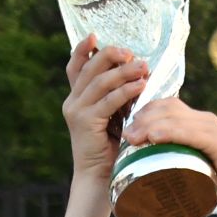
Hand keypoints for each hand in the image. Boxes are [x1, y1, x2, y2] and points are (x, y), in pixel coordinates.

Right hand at [63, 37, 149, 184]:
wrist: (100, 180)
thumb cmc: (113, 149)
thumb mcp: (116, 117)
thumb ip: (120, 97)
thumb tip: (142, 73)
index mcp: (77, 99)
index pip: (76, 67)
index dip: (82, 49)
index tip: (94, 36)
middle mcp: (73, 102)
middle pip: (89, 68)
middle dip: (110, 56)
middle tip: (130, 52)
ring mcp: (77, 111)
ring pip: (100, 82)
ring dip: (123, 72)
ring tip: (143, 66)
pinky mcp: (85, 122)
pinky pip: (108, 101)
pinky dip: (125, 91)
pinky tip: (141, 86)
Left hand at [122, 98, 216, 211]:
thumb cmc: (215, 185)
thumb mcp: (190, 167)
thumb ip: (174, 163)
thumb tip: (144, 173)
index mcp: (197, 121)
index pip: (166, 105)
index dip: (143, 110)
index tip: (125, 126)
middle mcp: (204, 120)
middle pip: (167, 107)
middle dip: (141, 117)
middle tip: (125, 134)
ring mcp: (211, 129)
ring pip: (175, 117)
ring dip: (149, 124)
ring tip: (131, 138)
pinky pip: (190, 132)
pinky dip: (170, 132)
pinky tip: (154, 137)